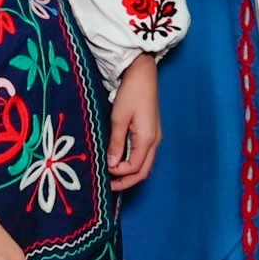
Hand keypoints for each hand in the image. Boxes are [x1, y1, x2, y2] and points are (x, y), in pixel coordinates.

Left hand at [107, 54, 160, 191]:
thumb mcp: (119, 117)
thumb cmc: (131, 92)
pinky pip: (144, 154)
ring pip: (145, 164)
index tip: (103, 170)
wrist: (143, 73)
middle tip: (109, 186)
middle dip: (127, 181)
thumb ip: (116, 142)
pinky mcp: (151, 132)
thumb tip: (111, 164)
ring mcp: (154, 136)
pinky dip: (132, 162)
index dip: (119, 173)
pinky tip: (120, 161)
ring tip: (112, 176)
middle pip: (143, 171)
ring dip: (130, 173)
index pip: (135, 167)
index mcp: (148, 138)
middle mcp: (155, 141)